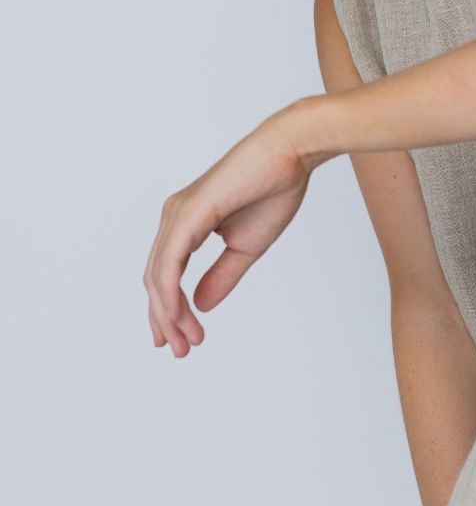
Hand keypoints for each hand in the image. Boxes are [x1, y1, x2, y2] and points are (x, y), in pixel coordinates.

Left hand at [144, 108, 310, 356]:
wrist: (290, 154)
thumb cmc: (272, 191)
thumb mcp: (245, 248)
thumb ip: (221, 277)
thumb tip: (200, 307)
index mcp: (186, 224)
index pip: (166, 275)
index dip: (170, 312)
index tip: (182, 342)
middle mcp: (174, 218)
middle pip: (155, 280)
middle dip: (165, 320)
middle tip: (180, 351)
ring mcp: (177, 214)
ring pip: (158, 275)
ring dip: (168, 313)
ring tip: (185, 341)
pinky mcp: (188, 213)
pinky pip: (170, 261)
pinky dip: (170, 292)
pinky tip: (177, 315)